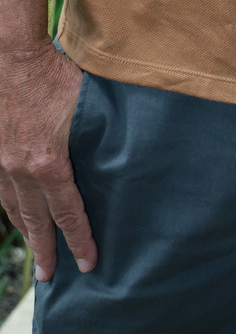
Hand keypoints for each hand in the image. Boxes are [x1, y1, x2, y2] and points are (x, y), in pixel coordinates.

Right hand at [0, 43, 94, 280]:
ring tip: (33, 251)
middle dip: (45, 250)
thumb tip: (125, 149)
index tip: (89, 263)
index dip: (80, 240)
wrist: (11, 55)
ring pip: (13, 206)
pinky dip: (8, 205)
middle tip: (50, 278)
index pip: (69, 213)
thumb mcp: (86, 106)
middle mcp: (21, 170)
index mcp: (49, 164)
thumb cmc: (54, 73)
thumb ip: (100, 133)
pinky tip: (14, 212)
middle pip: (36, 220)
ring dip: (25, 230)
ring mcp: (0, 162)